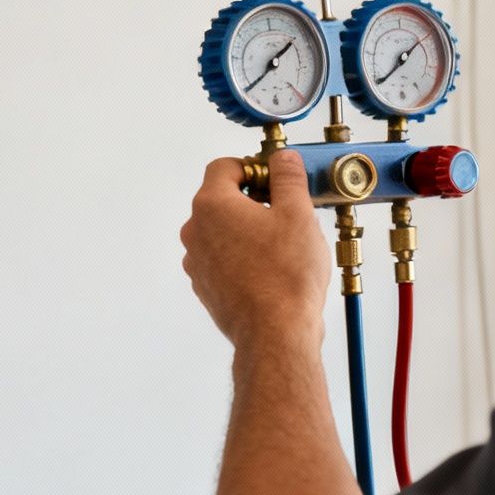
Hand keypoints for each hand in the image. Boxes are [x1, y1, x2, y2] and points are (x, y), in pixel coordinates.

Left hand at [181, 151, 329, 347]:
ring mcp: (198, 262)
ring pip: (223, 231)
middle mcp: (196, 231)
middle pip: (222, 198)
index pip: (225, 166)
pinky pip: (223, 259)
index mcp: (212, 205)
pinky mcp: (207, 287)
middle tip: (285, 212)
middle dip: (253, 199)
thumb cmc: (286, 277)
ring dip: (248, 230)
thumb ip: (288, 178)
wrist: (275, 334)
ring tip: (282, 245)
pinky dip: (243, 257)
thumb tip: (283, 160)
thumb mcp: (298, 214)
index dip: (253, 167)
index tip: (275, 180)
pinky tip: (272, 269)